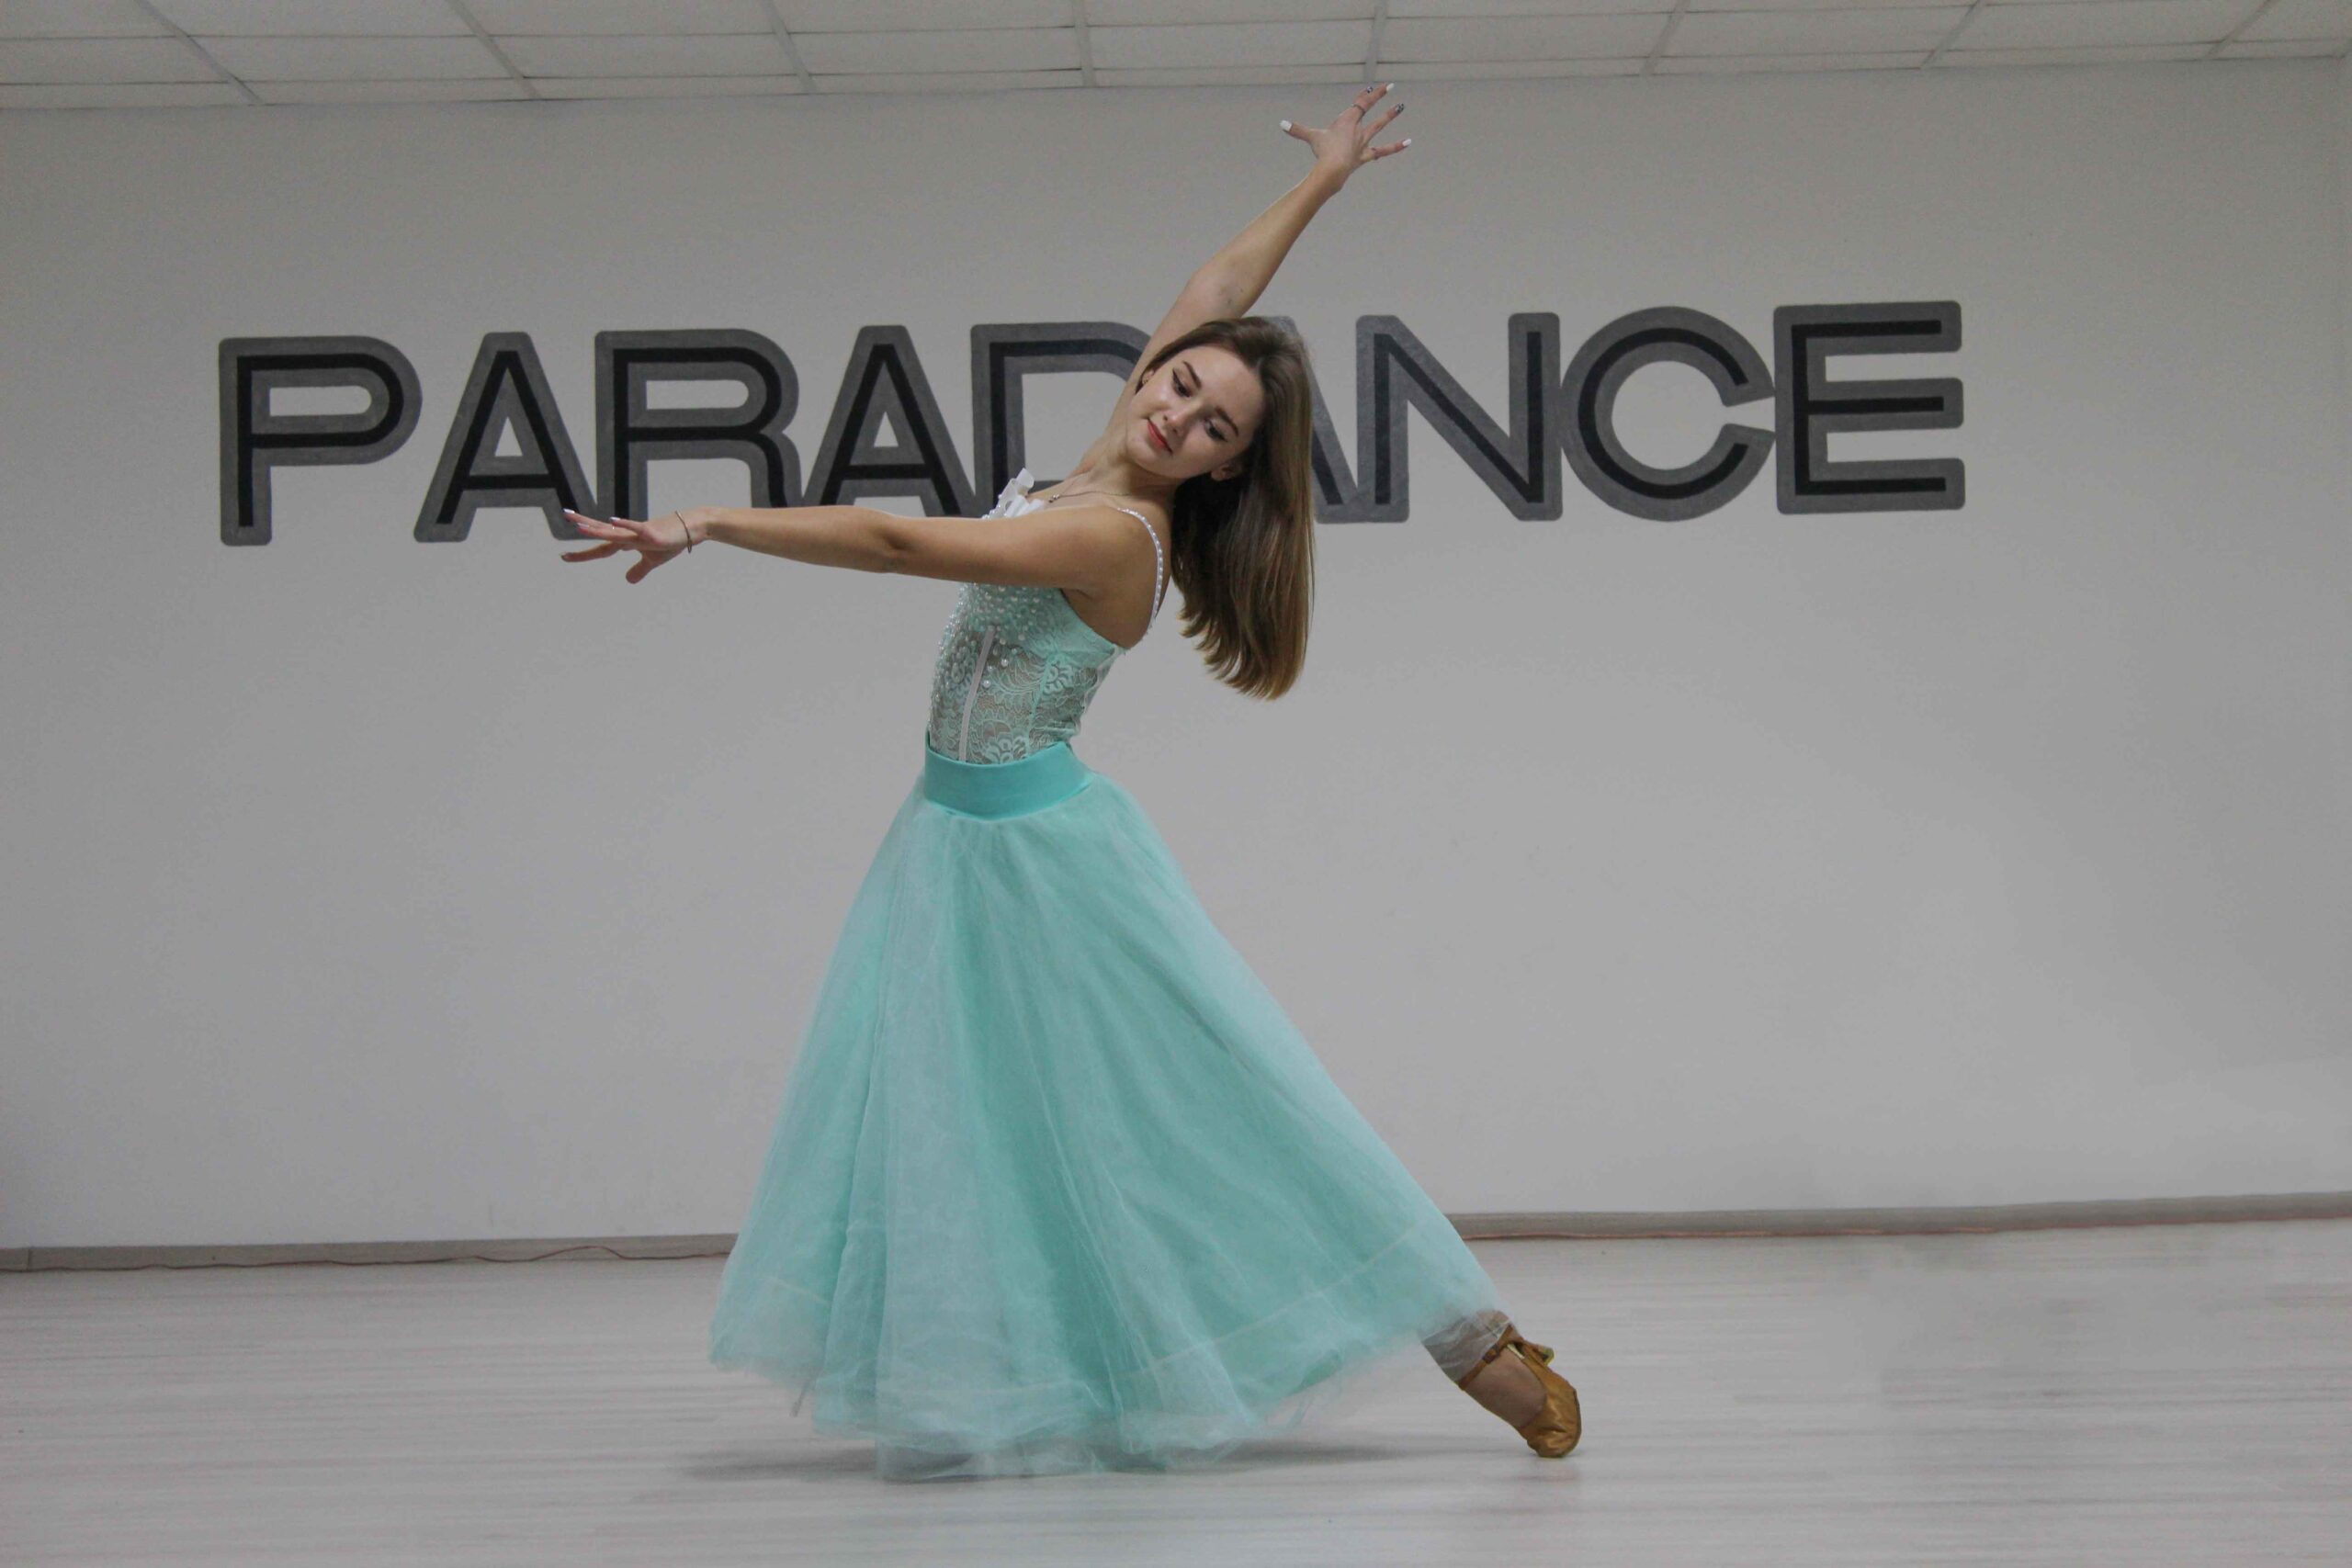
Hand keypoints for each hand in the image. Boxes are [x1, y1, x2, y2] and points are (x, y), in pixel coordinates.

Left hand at [560, 507, 696, 583]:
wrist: (691, 528)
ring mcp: (639, 533)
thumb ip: (639, 569)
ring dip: (596, 529)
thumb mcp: (653, 560)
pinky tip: (612, 521)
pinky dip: (624, 525)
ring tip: (578, 525)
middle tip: (564, 514)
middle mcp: (628, 535)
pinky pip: (635, 528)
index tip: (564, 556)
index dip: (583, 554)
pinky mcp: (651, 533)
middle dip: (583, 526)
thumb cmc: (671, 541)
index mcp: (626, 542)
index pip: (601, 549)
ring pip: (614, 532)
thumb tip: (627, 580)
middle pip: (602, 532)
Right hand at [1281, 83, 1407, 179]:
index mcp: (1347, 121)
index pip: (1360, 103)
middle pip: (1370, 110)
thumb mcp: (1310, 137)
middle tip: (1392, 86)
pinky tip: (1408, 142)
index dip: (1367, 95)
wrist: (1333, 169)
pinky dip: (1396, 147)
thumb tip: (1281, 124)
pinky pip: (1383, 151)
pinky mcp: (1366, 156)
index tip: (1373, 87)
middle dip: (1380, 98)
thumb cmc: (1322, 151)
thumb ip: (1297, 130)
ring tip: (1401, 107)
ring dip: (1390, 115)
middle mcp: (1358, 129)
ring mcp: (1364, 143)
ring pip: (1379, 126)